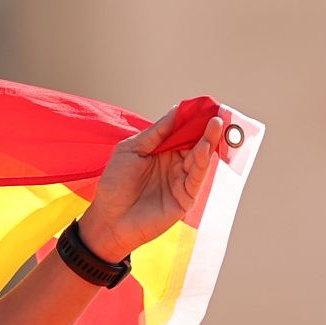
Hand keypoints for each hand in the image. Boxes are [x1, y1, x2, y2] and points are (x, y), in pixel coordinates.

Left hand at [76, 104, 223, 261]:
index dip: (194, 118)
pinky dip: (203, 161)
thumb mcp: (131, 149)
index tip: (206, 105)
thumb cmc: (115, 185)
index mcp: (163, 151)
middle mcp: (176, 164)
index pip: (184, 131)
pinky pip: (197, 176)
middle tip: (218, 112)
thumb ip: (156, 132)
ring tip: (215, 125)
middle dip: (208, 127)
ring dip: (209, 141)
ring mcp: (182, 180)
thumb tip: (178, 109)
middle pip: (197, 142)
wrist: (108, 219)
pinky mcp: (186, 197)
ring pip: (201, 157)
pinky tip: (205, 147)